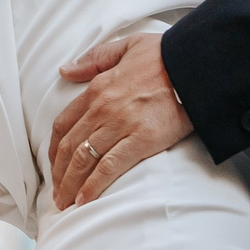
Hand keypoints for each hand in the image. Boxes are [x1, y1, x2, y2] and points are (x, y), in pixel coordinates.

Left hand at [47, 33, 194, 209]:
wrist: (194, 64)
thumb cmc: (164, 55)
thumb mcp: (125, 46)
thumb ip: (94, 59)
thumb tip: (66, 69)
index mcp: (97, 89)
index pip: (64, 125)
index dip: (54, 150)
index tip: (54, 165)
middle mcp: (103, 109)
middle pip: (69, 147)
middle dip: (59, 174)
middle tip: (56, 194)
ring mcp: (121, 125)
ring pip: (84, 160)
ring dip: (70, 184)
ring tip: (65, 203)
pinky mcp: (141, 140)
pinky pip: (109, 167)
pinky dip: (93, 185)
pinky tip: (85, 200)